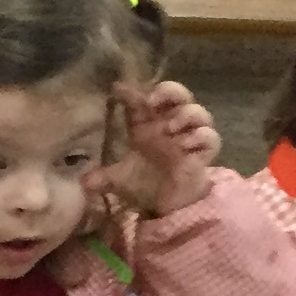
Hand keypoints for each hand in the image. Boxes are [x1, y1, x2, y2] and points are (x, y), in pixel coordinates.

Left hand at [88, 79, 220, 219]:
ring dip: (187, 115)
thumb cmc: (144, 183)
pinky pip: (211, 138)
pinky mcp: (203, 154)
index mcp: (147, 125)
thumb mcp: (120, 180)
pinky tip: (185, 145)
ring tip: (171, 127)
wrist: (166, 205)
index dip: (130, 93)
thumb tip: (84, 182)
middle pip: (179, 94)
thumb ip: (103, 178)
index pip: (141, 101)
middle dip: (170, 91)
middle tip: (153, 101)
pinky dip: (201, 137)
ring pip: (199, 113)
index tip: (117, 90)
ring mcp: (189, 138)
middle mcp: (169, 125)